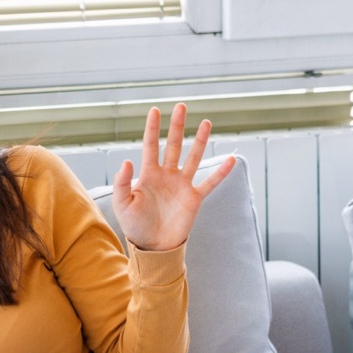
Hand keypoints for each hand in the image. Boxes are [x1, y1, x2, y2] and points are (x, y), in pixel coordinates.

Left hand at [112, 103, 235, 250]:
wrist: (152, 246)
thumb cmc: (134, 225)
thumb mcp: (122, 204)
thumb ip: (121, 183)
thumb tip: (127, 161)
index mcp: (148, 175)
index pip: (150, 146)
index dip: (153, 129)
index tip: (155, 110)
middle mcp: (167, 175)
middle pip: (173, 145)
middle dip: (177, 127)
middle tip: (181, 106)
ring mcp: (182, 185)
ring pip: (193, 158)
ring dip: (200, 141)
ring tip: (206, 122)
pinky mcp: (194, 198)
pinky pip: (210, 183)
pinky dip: (221, 172)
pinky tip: (231, 159)